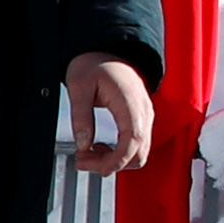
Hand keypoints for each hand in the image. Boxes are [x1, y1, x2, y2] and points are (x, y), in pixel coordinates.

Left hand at [65, 53, 157, 174]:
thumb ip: (81, 116)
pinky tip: (97, 148)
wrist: (106, 53)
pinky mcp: (139, 121)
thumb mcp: (78, 86)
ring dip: (113, 161)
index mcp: (131, 102)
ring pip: (138, 152)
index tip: (101, 170)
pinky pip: (135, 145)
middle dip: (112, 164)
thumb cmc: (94, 65)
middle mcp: (144, 112)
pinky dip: (118, 153)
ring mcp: (144, 117)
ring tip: (86, 155)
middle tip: (82, 160)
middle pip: (139, 152)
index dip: (119, 159)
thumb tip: (83, 144)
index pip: (134, 139)